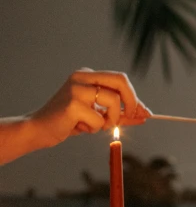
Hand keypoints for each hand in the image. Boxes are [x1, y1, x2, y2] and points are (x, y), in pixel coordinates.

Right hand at [29, 68, 151, 147]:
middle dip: (132, 101)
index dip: (135, 97)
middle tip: (132, 117)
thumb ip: (119, 113)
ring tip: (94, 126)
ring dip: (111, 120)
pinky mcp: (72, 104)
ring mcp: (77, 89)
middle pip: (121, 81)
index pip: (120, 80)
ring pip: (114, 101)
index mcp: (88, 76)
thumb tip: (144, 115)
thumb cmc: (69, 122)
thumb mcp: (98, 115)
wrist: (39, 130)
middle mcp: (82, 77)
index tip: (145, 113)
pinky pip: (99, 120)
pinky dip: (95, 128)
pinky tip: (79, 127)